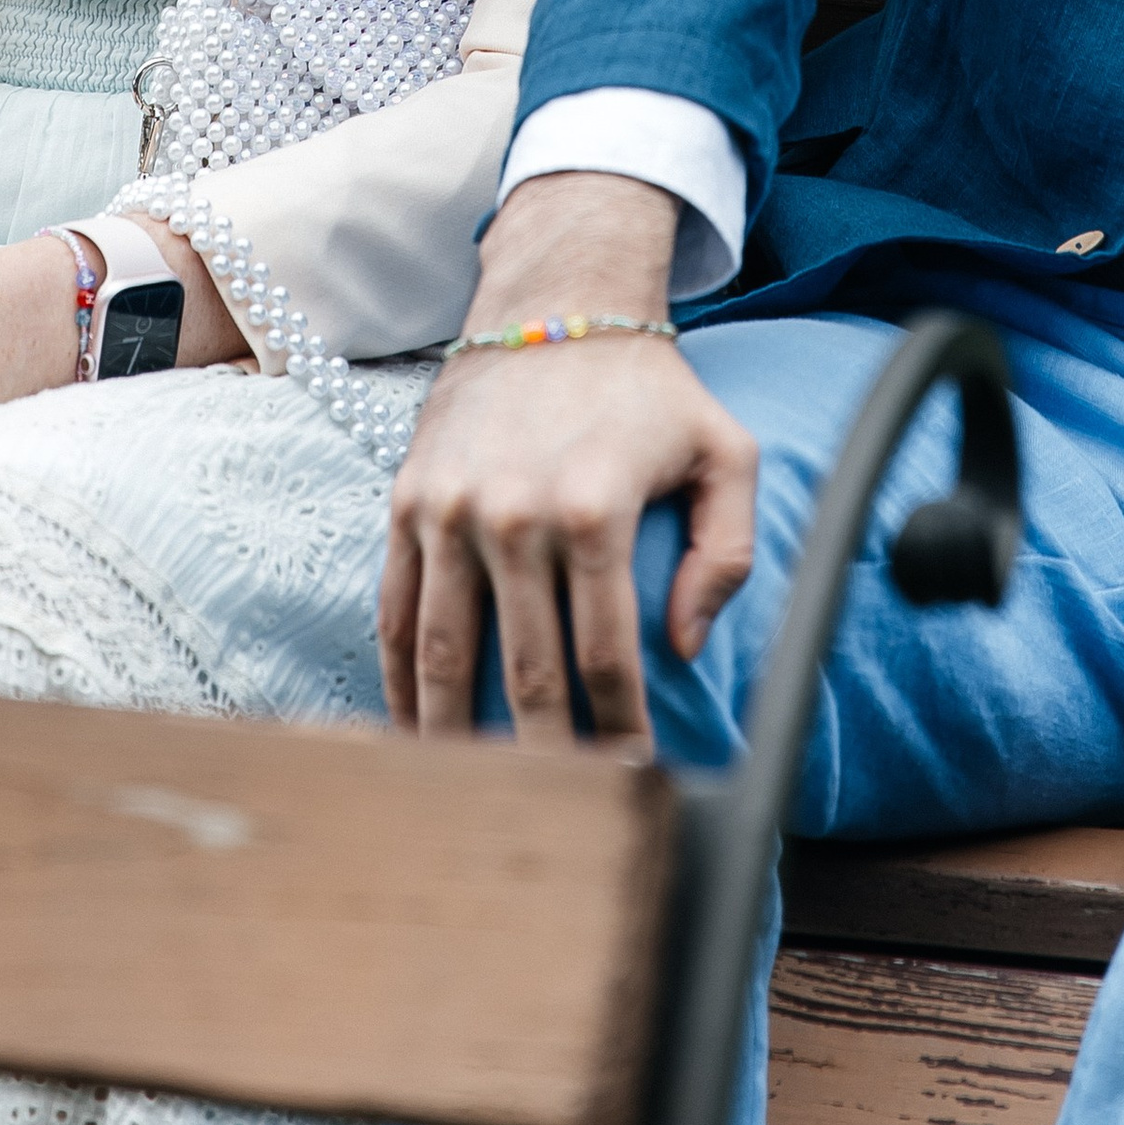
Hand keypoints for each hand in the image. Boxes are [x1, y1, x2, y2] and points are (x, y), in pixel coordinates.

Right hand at [380, 175, 756, 746]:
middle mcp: (514, 513)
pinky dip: (401, 678)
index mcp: (594, 509)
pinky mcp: (409, 499)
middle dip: (545, 763)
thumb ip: (725, 552)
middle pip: (525, 675)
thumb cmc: (650, 385)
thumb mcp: (724, 451)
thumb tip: (686, 647)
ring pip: (446, 655)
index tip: (634, 790)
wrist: (552, 297)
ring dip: (457, 739)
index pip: (606, 659)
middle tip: (556, 827)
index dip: (621, 736)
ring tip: (471, 802)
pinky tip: (414, 729)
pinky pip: (397, 609)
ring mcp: (451, 508)